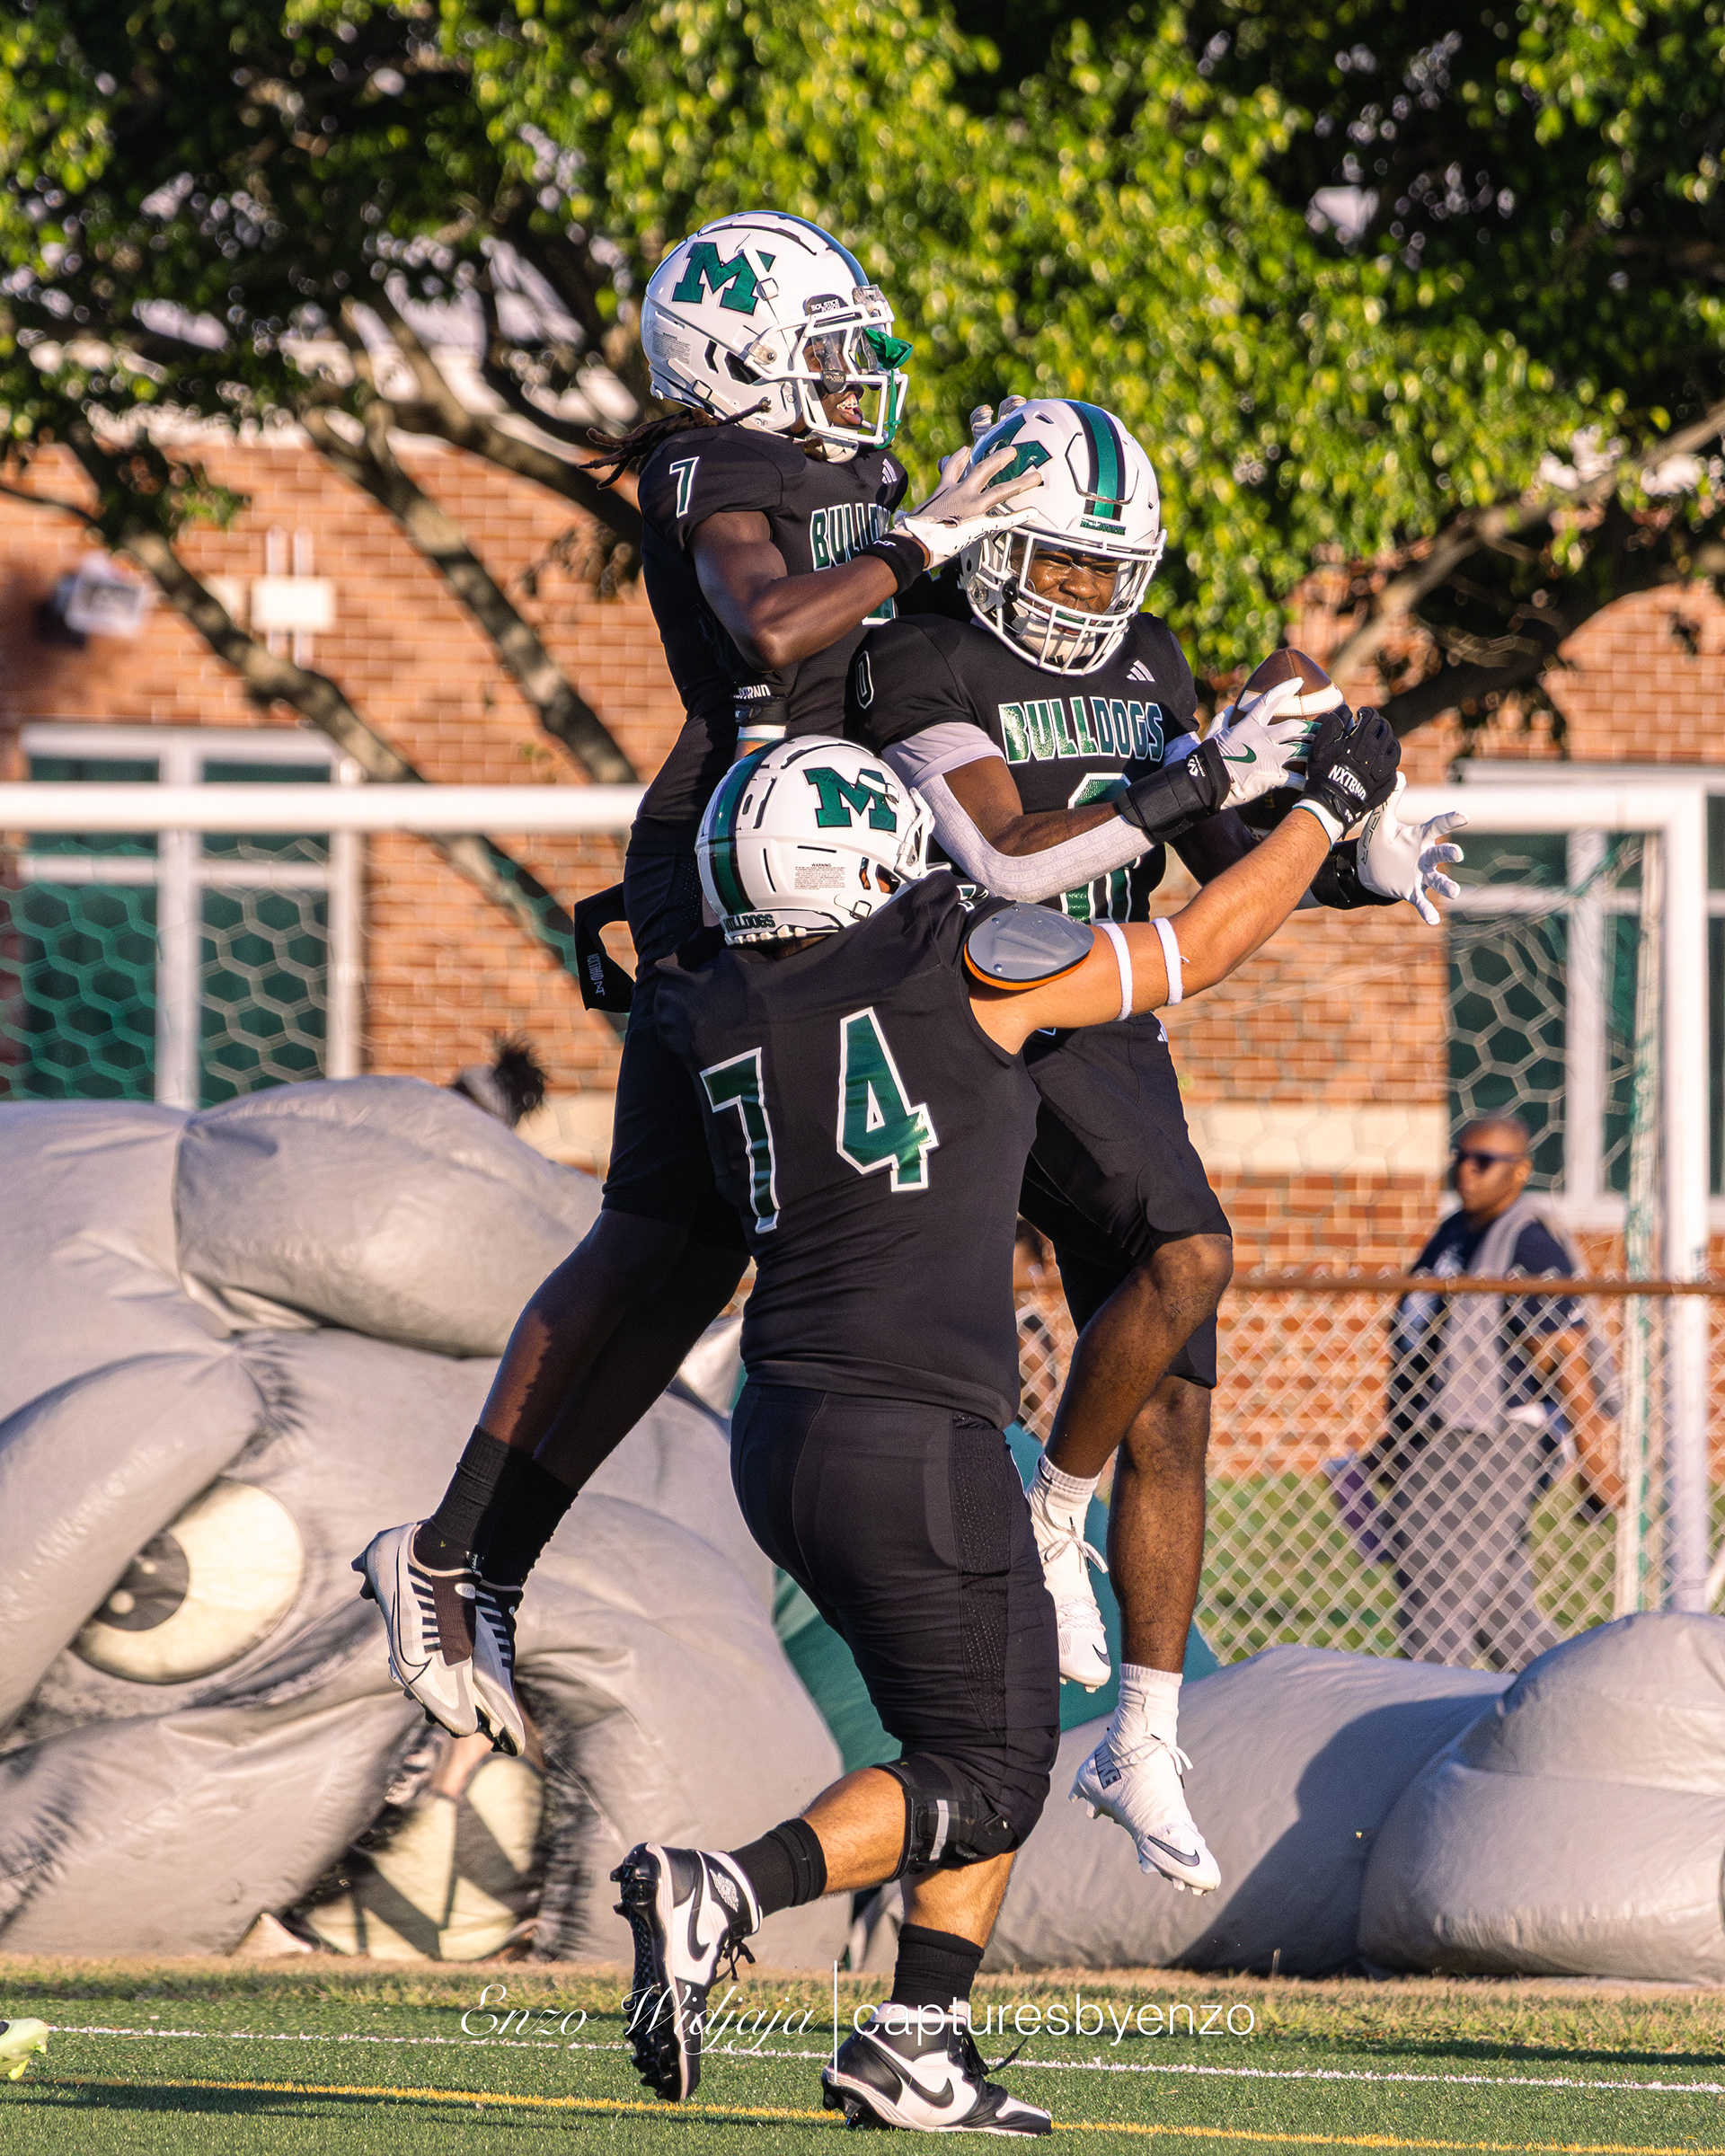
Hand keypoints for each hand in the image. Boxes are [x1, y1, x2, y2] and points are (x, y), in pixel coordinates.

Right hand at [895, 442, 1044, 568]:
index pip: (951, 468)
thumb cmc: (908, 532)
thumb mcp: (910, 516)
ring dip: (1020, 482)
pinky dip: (1019, 516)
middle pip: (982, 469)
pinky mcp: (977, 524)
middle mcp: (959, 493)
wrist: (912, 541)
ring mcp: (971, 506)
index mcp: (943, 490)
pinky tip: (1034, 513)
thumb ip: (913, 515)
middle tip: (1013, 451)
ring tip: (1036, 475)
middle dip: (998, 458)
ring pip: (1000, 490)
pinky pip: (1003, 520)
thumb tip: (903, 520)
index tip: (966, 449)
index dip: (959, 458)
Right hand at [1212, 673, 1329, 808]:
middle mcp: (1264, 738)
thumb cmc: (1210, 757)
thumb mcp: (1214, 733)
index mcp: (1249, 725)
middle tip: (1322, 730)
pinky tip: (1311, 782)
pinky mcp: (1273, 776)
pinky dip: (1304, 780)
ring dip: (1313, 752)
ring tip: (1322, 754)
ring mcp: (1270, 757)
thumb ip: (1223, 719)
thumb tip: (1229, 709)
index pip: (1269, 700)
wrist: (1208, 781)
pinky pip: (1295, 777)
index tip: (1299, 681)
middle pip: (1296, 727)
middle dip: (1311, 729)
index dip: (1285, 689)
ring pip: (1301, 750)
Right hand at [1296, 706, 1400, 841]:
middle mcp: (1378, 751)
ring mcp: (1385, 768)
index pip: (1372, 717)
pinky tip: (1382, 761)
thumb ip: (1333, 723)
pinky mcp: (1387, 783)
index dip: (1367, 712)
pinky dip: (1389, 760)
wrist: (1331, 804)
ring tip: (1380, 741)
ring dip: (1388, 740)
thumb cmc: (1323, 774)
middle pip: (1386, 730)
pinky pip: (1394, 767)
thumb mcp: (1321, 745)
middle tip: (1372, 725)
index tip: (1361, 714)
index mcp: (1362, 739)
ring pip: (1395, 747)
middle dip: (1379, 724)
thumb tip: (1345, 710)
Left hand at [1356, 774, 1466, 925]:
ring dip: (1446, 885)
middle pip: (1440, 854)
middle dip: (1449, 854)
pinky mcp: (1411, 890)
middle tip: (1457, 855)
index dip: (1450, 821)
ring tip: (1455, 892)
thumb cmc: (1380, 842)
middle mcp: (1424, 856)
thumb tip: (1398, 775)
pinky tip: (1434, 920)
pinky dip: (1428, 911)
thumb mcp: (1382, 821)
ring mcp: (1420, 875)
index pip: (1437, 826)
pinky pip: (1422, 901)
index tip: (1463, 816)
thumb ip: (1391, 800)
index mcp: (1419, 837)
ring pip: (1437, 880)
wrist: (1368, 868)